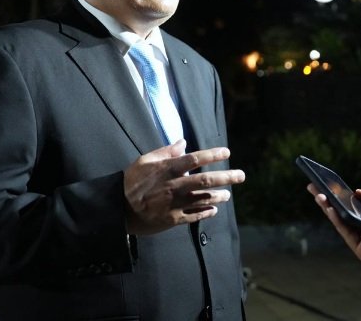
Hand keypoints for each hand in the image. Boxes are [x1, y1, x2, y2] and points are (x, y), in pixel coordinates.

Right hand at [124, 139, 244, 234]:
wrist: (119, 209)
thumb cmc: (131, 181)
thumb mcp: (145, 161)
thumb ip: (165, 151)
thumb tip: (183, 142)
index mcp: (169, 169)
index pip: (195, 158)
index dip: (213, 154)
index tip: (226, 152)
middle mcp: (176, 186)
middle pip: (206, 180)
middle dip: (227, 177)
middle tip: (241, 175)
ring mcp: (176, 204)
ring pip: (204, 199)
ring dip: (219, 196)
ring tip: (227, 195)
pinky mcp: (174, 219)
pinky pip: (195, 216)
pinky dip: (206, 213)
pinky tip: (214, 210)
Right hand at [308, 184, 360, 268]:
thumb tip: (355, 192)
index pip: (351, 209)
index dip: (339, 198)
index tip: (326, 186)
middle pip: (342, 215)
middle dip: (327, 201)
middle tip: (312, 187)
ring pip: (340, 223)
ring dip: (327, 208)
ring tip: (316, 194)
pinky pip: (346, 232)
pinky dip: (336, 219)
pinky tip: (329, 207)